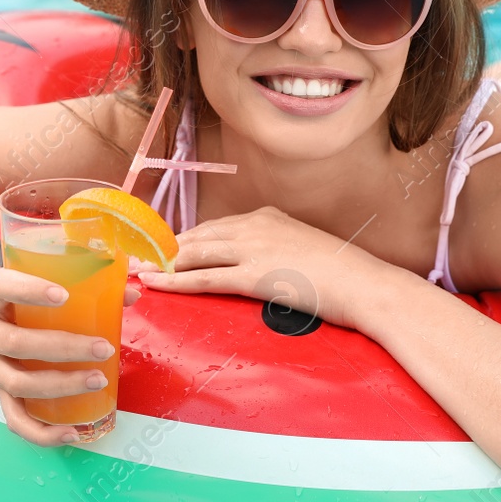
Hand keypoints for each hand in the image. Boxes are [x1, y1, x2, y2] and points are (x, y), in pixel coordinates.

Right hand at [0, 267, 136, 446]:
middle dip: (63, 348)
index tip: (64, 295)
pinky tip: (72, 432)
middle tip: (102, 347)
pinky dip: (42, 433)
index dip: (30, 291)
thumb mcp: (27, 276)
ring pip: (17, 383)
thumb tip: (130, 294)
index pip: (3, 286)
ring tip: (98, 380)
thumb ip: (75, 282)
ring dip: (61, 385)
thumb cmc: (8, 292)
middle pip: (16, 343)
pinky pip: (15, 418)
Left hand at [132, 205, 385, 328]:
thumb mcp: (306, 250)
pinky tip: (154, 283)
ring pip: (194, 254)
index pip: (214, 227)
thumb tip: (267, 265)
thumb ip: (280, 250)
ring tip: (134, 270)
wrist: (365, 284)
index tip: (163, 248)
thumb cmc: (344, 276)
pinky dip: (174, 281)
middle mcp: (255, 226)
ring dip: (160, 263)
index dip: (185, 239)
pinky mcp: (253, 275)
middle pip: (197, 236)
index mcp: (267, 217)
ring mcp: (253, 248)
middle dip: (163, 248)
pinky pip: (203, 278)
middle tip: (135, 256)